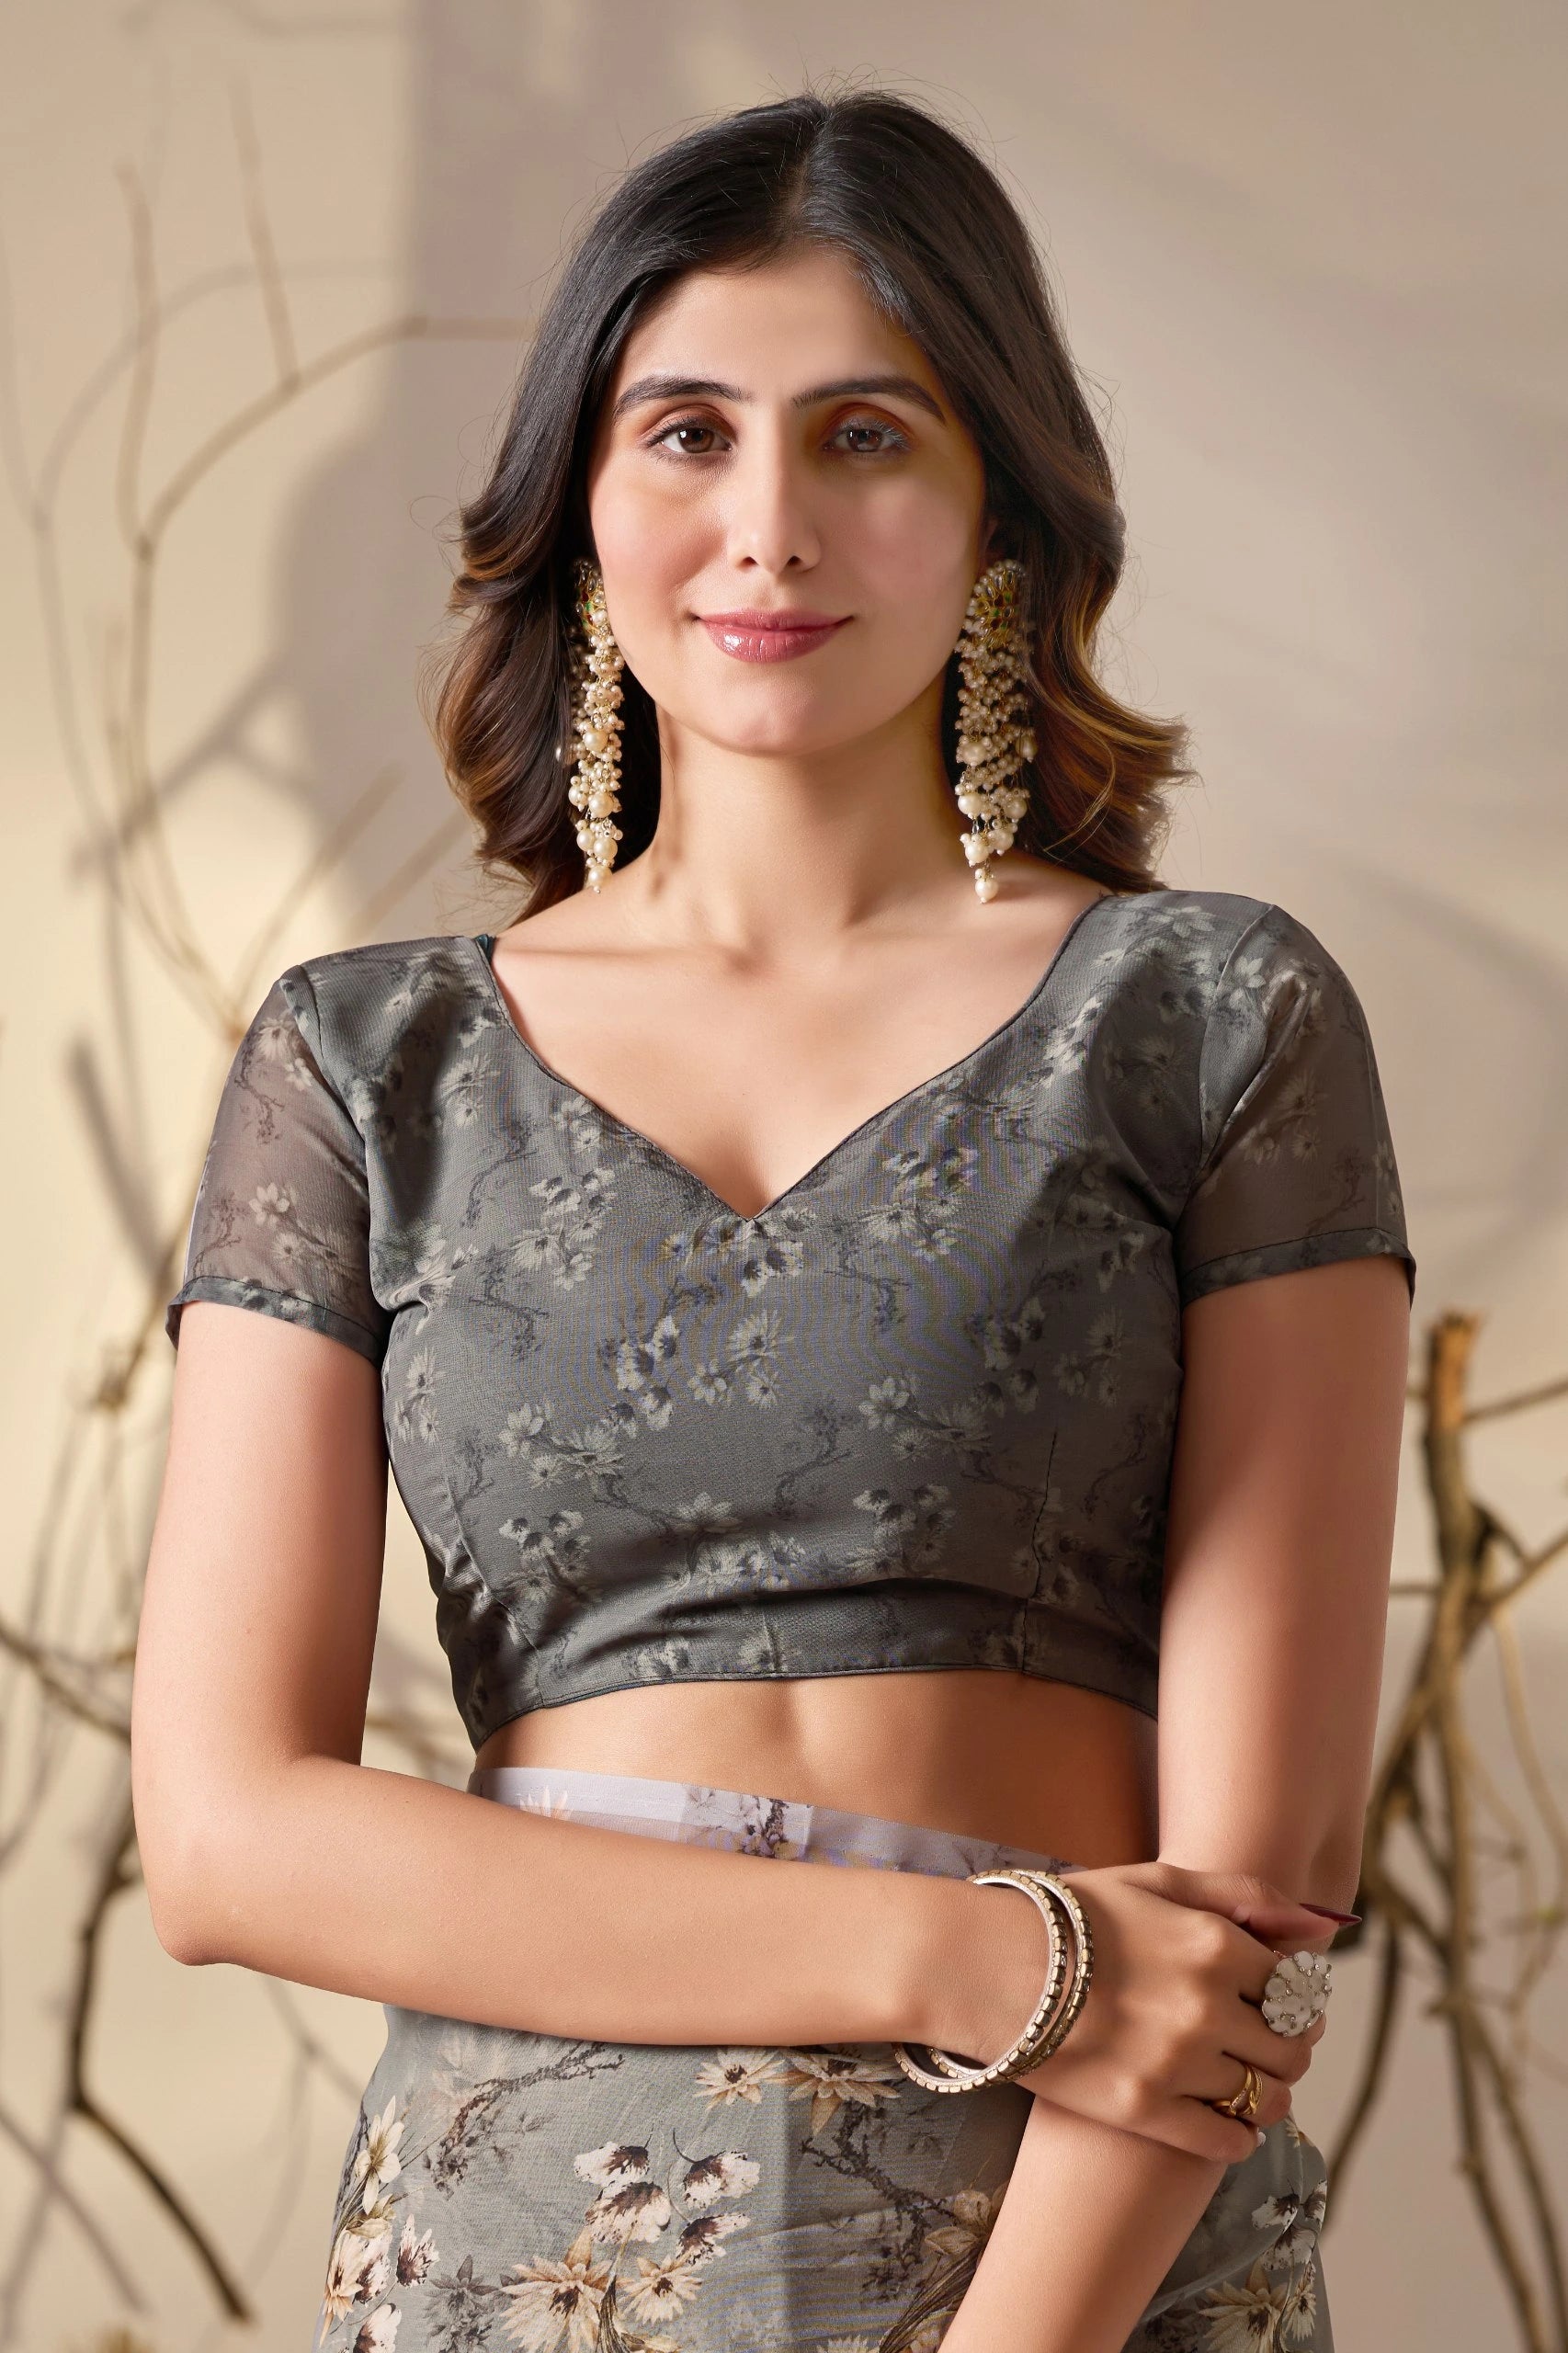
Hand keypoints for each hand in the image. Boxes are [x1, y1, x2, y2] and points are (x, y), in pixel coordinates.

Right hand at [943, 1861, 1334, 2163]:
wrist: (986, 1966)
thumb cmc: (1072, 1915)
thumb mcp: (1156, 1879)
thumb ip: (1242, 1893)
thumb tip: (1317, 1924)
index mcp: (1215, 1944)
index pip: (1298, 1986)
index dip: (1296, 1997)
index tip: (1281, 2002)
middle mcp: (1206, 2006)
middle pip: (1292, 2047)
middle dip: (1290, 2048)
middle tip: (1267, 2045)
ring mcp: (1177, 2064)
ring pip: (1266, 2098)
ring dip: (1267, 2094)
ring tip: (1245, 2084)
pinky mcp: (1144, 2112)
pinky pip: (1224, 2142)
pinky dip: (1236, 2137)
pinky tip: (1222, 2121)